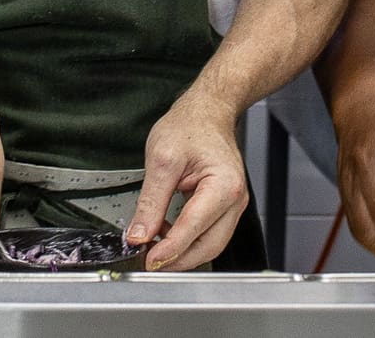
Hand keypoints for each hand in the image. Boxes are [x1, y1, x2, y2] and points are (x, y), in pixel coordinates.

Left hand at [127, 94, 248, 270]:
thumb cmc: (190, 127)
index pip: (193, 229)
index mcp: (223, 186)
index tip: (148, 258)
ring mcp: (233, 205)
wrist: (207, 113)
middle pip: (208, 246)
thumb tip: (139, 234)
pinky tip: (166, 234)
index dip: (169, 249)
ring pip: (210, 244)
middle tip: (148, 262)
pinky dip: (188, 240)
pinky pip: (209, 233)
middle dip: (177, 259)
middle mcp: (235, 199)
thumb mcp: (161, 160)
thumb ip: (150, 201)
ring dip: (183, 252)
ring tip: (153, 247)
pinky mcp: (226, 207)